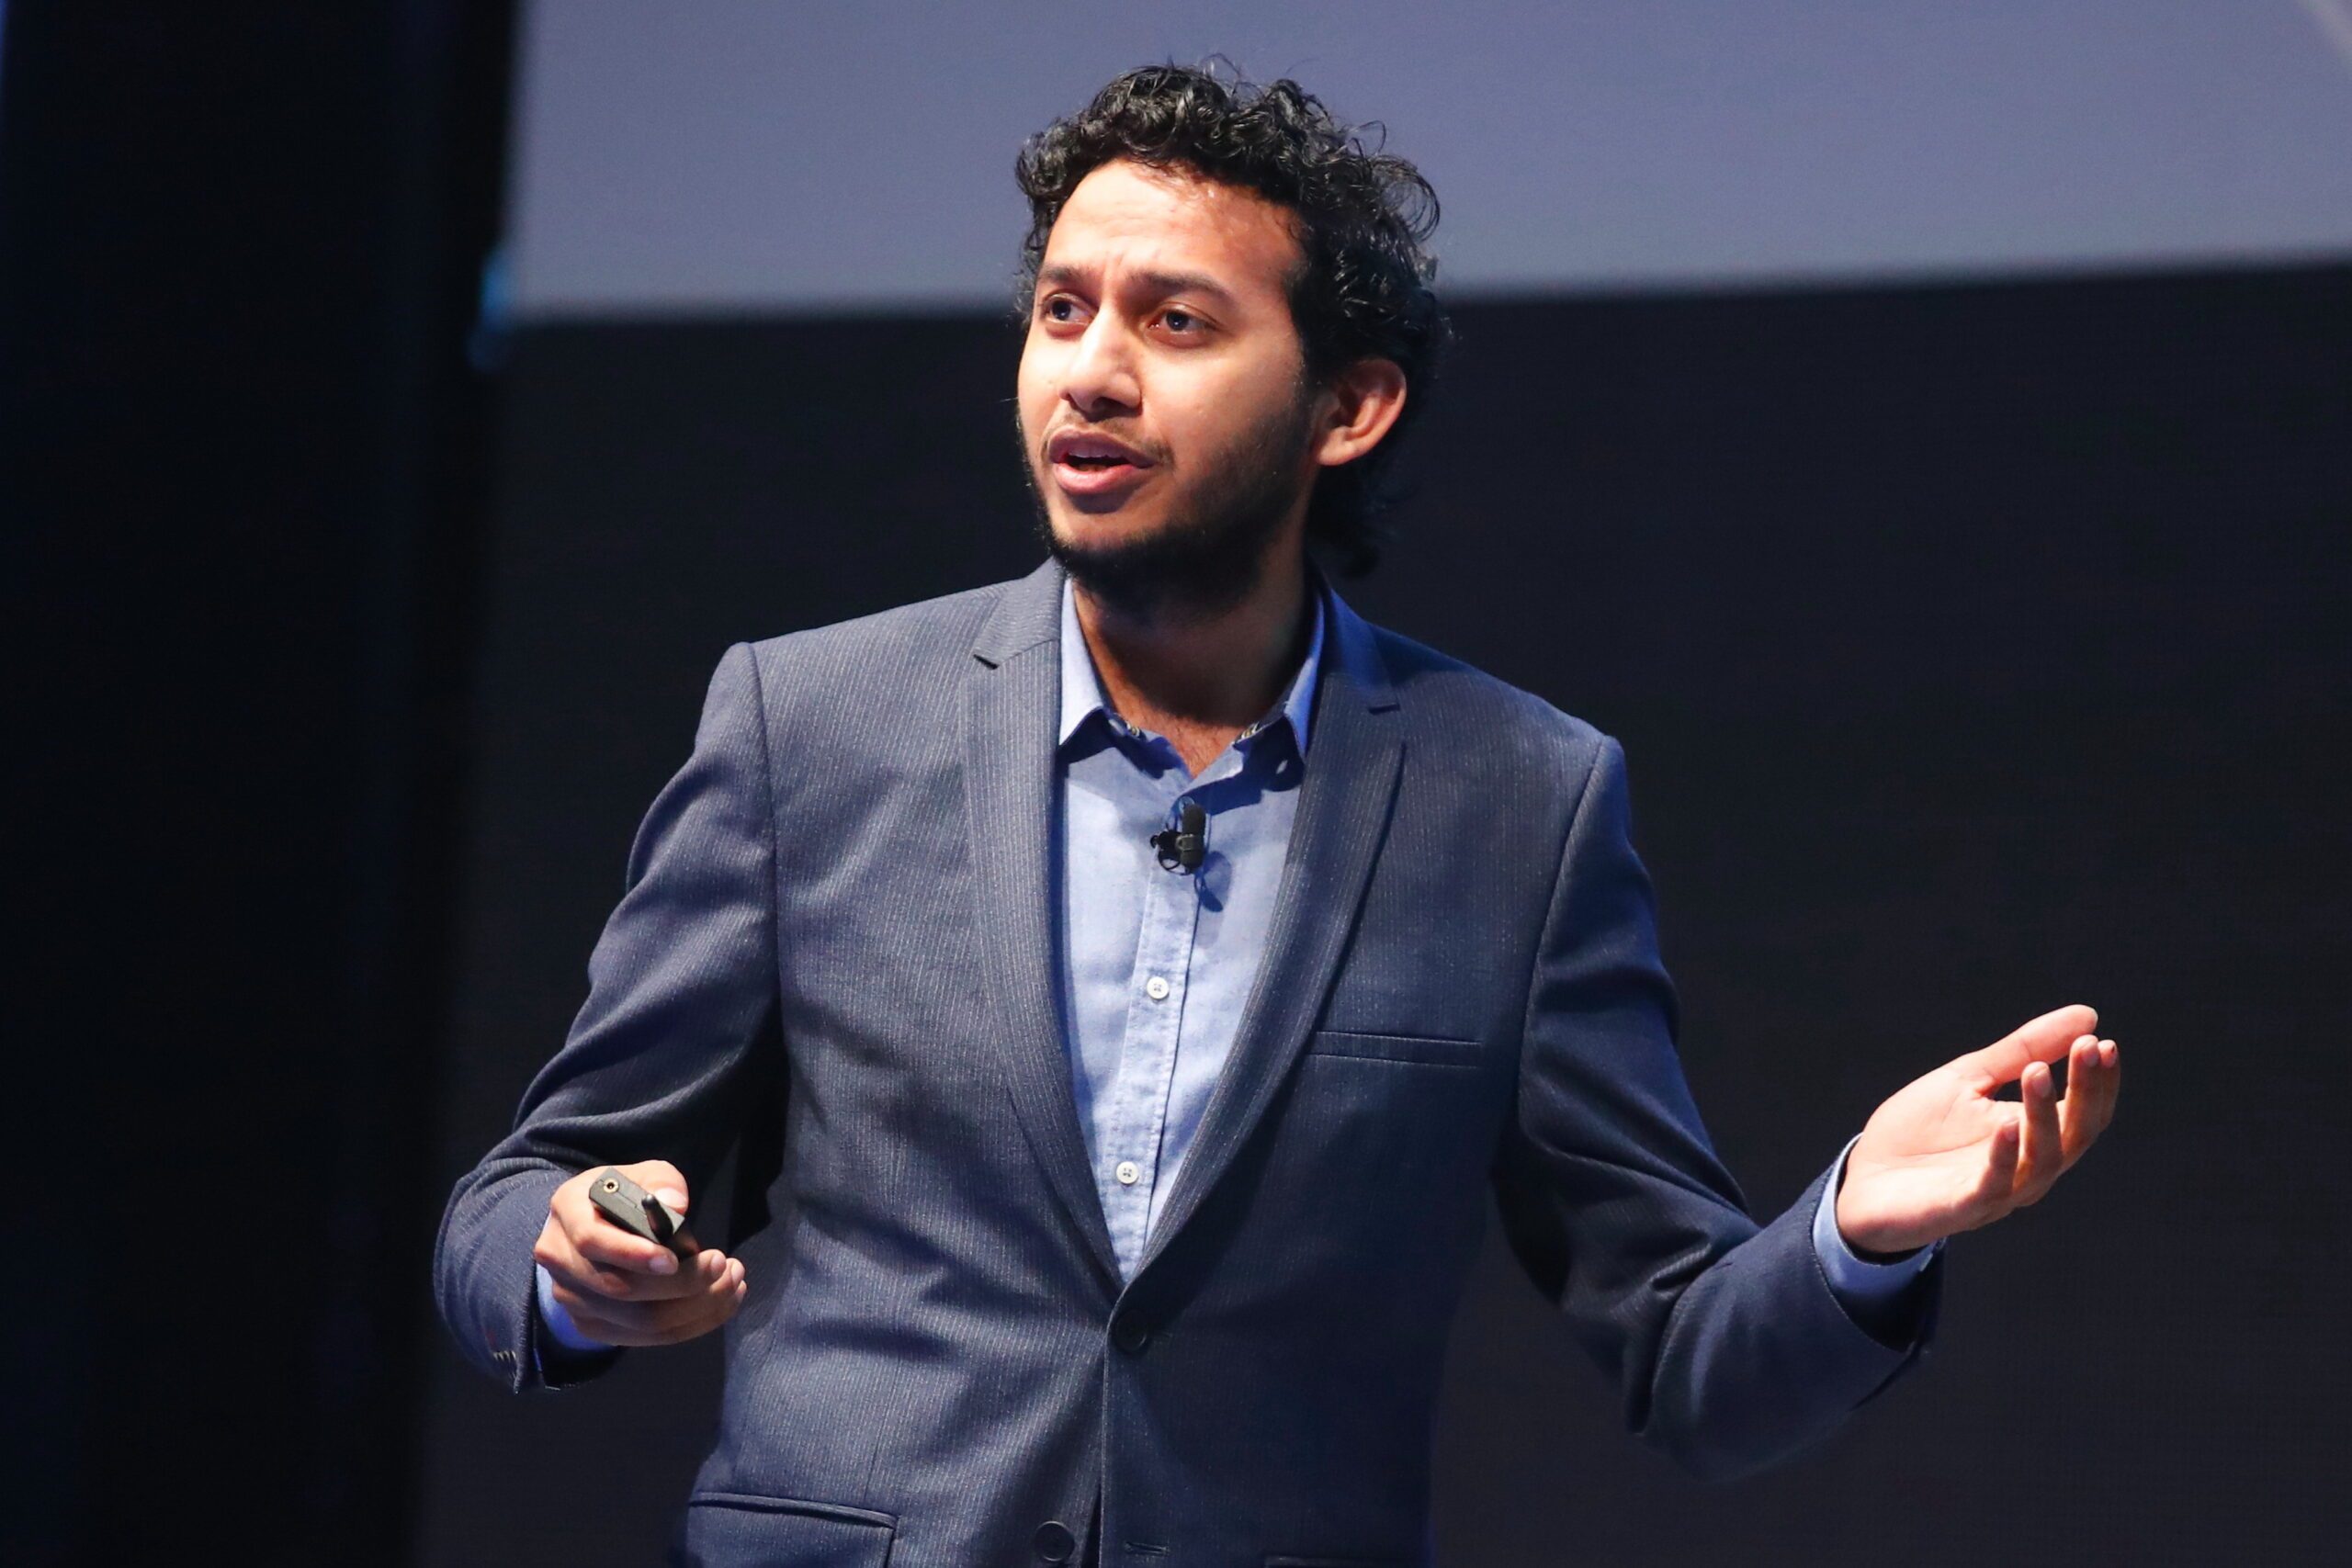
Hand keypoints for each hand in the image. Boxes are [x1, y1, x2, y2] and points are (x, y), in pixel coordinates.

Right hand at [532, 1160, 747, 1346]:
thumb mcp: (640, 1174)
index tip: (674, 1259)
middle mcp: (561, 1261)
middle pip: (621, 1290)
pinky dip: (692, 1324)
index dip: (633, 1254)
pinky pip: (647, 1338)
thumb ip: (660, 1181)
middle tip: (727, 1266)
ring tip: (734, 1283)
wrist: (588, 1229)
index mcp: (568, 1213)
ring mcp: (573, 1300)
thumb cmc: (620, 1197)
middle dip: (683, 1284)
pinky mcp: (594, 1327)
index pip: (592, 1241)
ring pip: (640, 1321)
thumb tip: (676, 1205)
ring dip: (698, 1307)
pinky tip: (721, 1303)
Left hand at [1835, 1004, 2121, 1255]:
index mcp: (2033, 1136)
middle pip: (2075, 1135)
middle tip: (2087, 1050)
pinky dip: (2004, 1157)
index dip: (2097, 1081)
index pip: (2084, 1112)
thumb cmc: (1919, 1132)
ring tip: (2037, 1072)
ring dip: (2044, 1115)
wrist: (1862, 1179)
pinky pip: (1993, 1187)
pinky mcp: (1962, 1208)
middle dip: (2085, 1091)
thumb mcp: (1970, 1079)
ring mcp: (1998, 1191)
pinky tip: (2007, 1124)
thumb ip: (2023, 1051)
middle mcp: (2027, 1168)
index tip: (2101, 1042)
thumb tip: (2087, 1017)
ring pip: (2042, 1160)